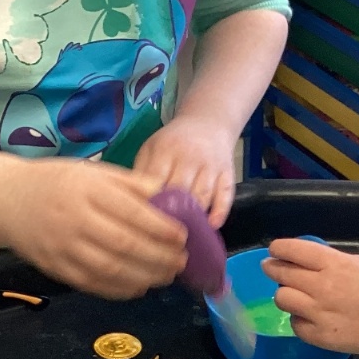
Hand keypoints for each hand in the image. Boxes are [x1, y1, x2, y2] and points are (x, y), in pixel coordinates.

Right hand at [0, 159, 186, 299]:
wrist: (6, 201)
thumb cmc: (56, 182)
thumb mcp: (92, 171)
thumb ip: (130, 183)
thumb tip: (168, 193)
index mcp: (87, 190)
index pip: (132, 213)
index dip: (162, 228)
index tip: (183, 235)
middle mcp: (75, 219)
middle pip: (125, 245)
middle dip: (160, 256)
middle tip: (181, 260)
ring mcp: (64, 248)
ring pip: (112, 269)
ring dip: (145, 276)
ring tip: (167, 275)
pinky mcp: (56, 269)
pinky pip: (94, 284)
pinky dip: (120, 289)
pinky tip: (140, 286)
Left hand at [132, 114, 238, 228]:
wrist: (208, 123)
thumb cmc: (173, 142)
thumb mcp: (152, 148)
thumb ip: (141, 172)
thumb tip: (130, 202)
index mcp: (166, 149)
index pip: (156, 180)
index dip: (149, 202)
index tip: (142, 222)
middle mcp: (191, 157)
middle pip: (181, 190)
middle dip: (171, 213)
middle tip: (161, 234)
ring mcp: (211, 166)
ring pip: (203, 195)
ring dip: (194, 216)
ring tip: (183, 235)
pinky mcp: (228, 174)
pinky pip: (226, 195)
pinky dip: (219, 212)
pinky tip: (211, 225)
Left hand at [260, 238, 358, 356]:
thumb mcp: (356, 262)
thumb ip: (328, 261)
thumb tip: (303, 261)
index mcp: (333, 264)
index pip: (291, 250)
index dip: (278, 249)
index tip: (275, 250)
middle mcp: (322, 287)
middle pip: (280, 274)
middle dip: (273, 269)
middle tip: (273, 269)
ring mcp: (319, 314)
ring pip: (282, 299)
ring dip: (286, 295)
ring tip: (297, 296)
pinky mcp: (320, 336)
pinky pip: (295, 324)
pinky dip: (300, 319)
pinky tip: (310, 317)